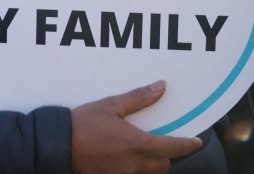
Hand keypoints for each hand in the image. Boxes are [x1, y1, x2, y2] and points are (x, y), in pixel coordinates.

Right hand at [71, 80, 201, 173]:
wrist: (57, 146)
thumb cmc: (82, 124)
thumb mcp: (111, 106)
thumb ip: (138, 98)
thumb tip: (161, 87)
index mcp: (137, 144)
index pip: (173, 148)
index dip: (188, 145)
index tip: (196, 142)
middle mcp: (133, 164)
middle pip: (163, 166)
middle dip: (166, 156)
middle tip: (161, 143)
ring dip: (151, 164)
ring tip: (143, 151)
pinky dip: (134, 170)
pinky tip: (124, 158)